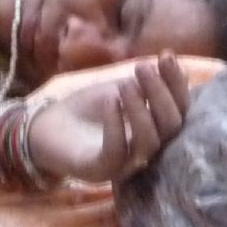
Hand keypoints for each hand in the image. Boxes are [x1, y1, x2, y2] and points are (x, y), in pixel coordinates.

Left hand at [26, 54, 191, 184]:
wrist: (45, 128)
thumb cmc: (86, 109)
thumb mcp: (119, 89)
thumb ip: (146, 85)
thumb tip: (181, 69)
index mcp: (156, 130)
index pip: (179, 110)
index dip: (177, 84)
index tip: (166, 55)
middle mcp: (147, 150)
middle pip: (171, 126)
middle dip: (160, 94)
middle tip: (143, 67)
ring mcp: (125, 164)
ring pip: (149, 142)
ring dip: (140, 109)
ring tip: (125, 84)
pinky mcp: (99, 171)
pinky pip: (115, 152)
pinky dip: (116, 125)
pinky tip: (111, 101)